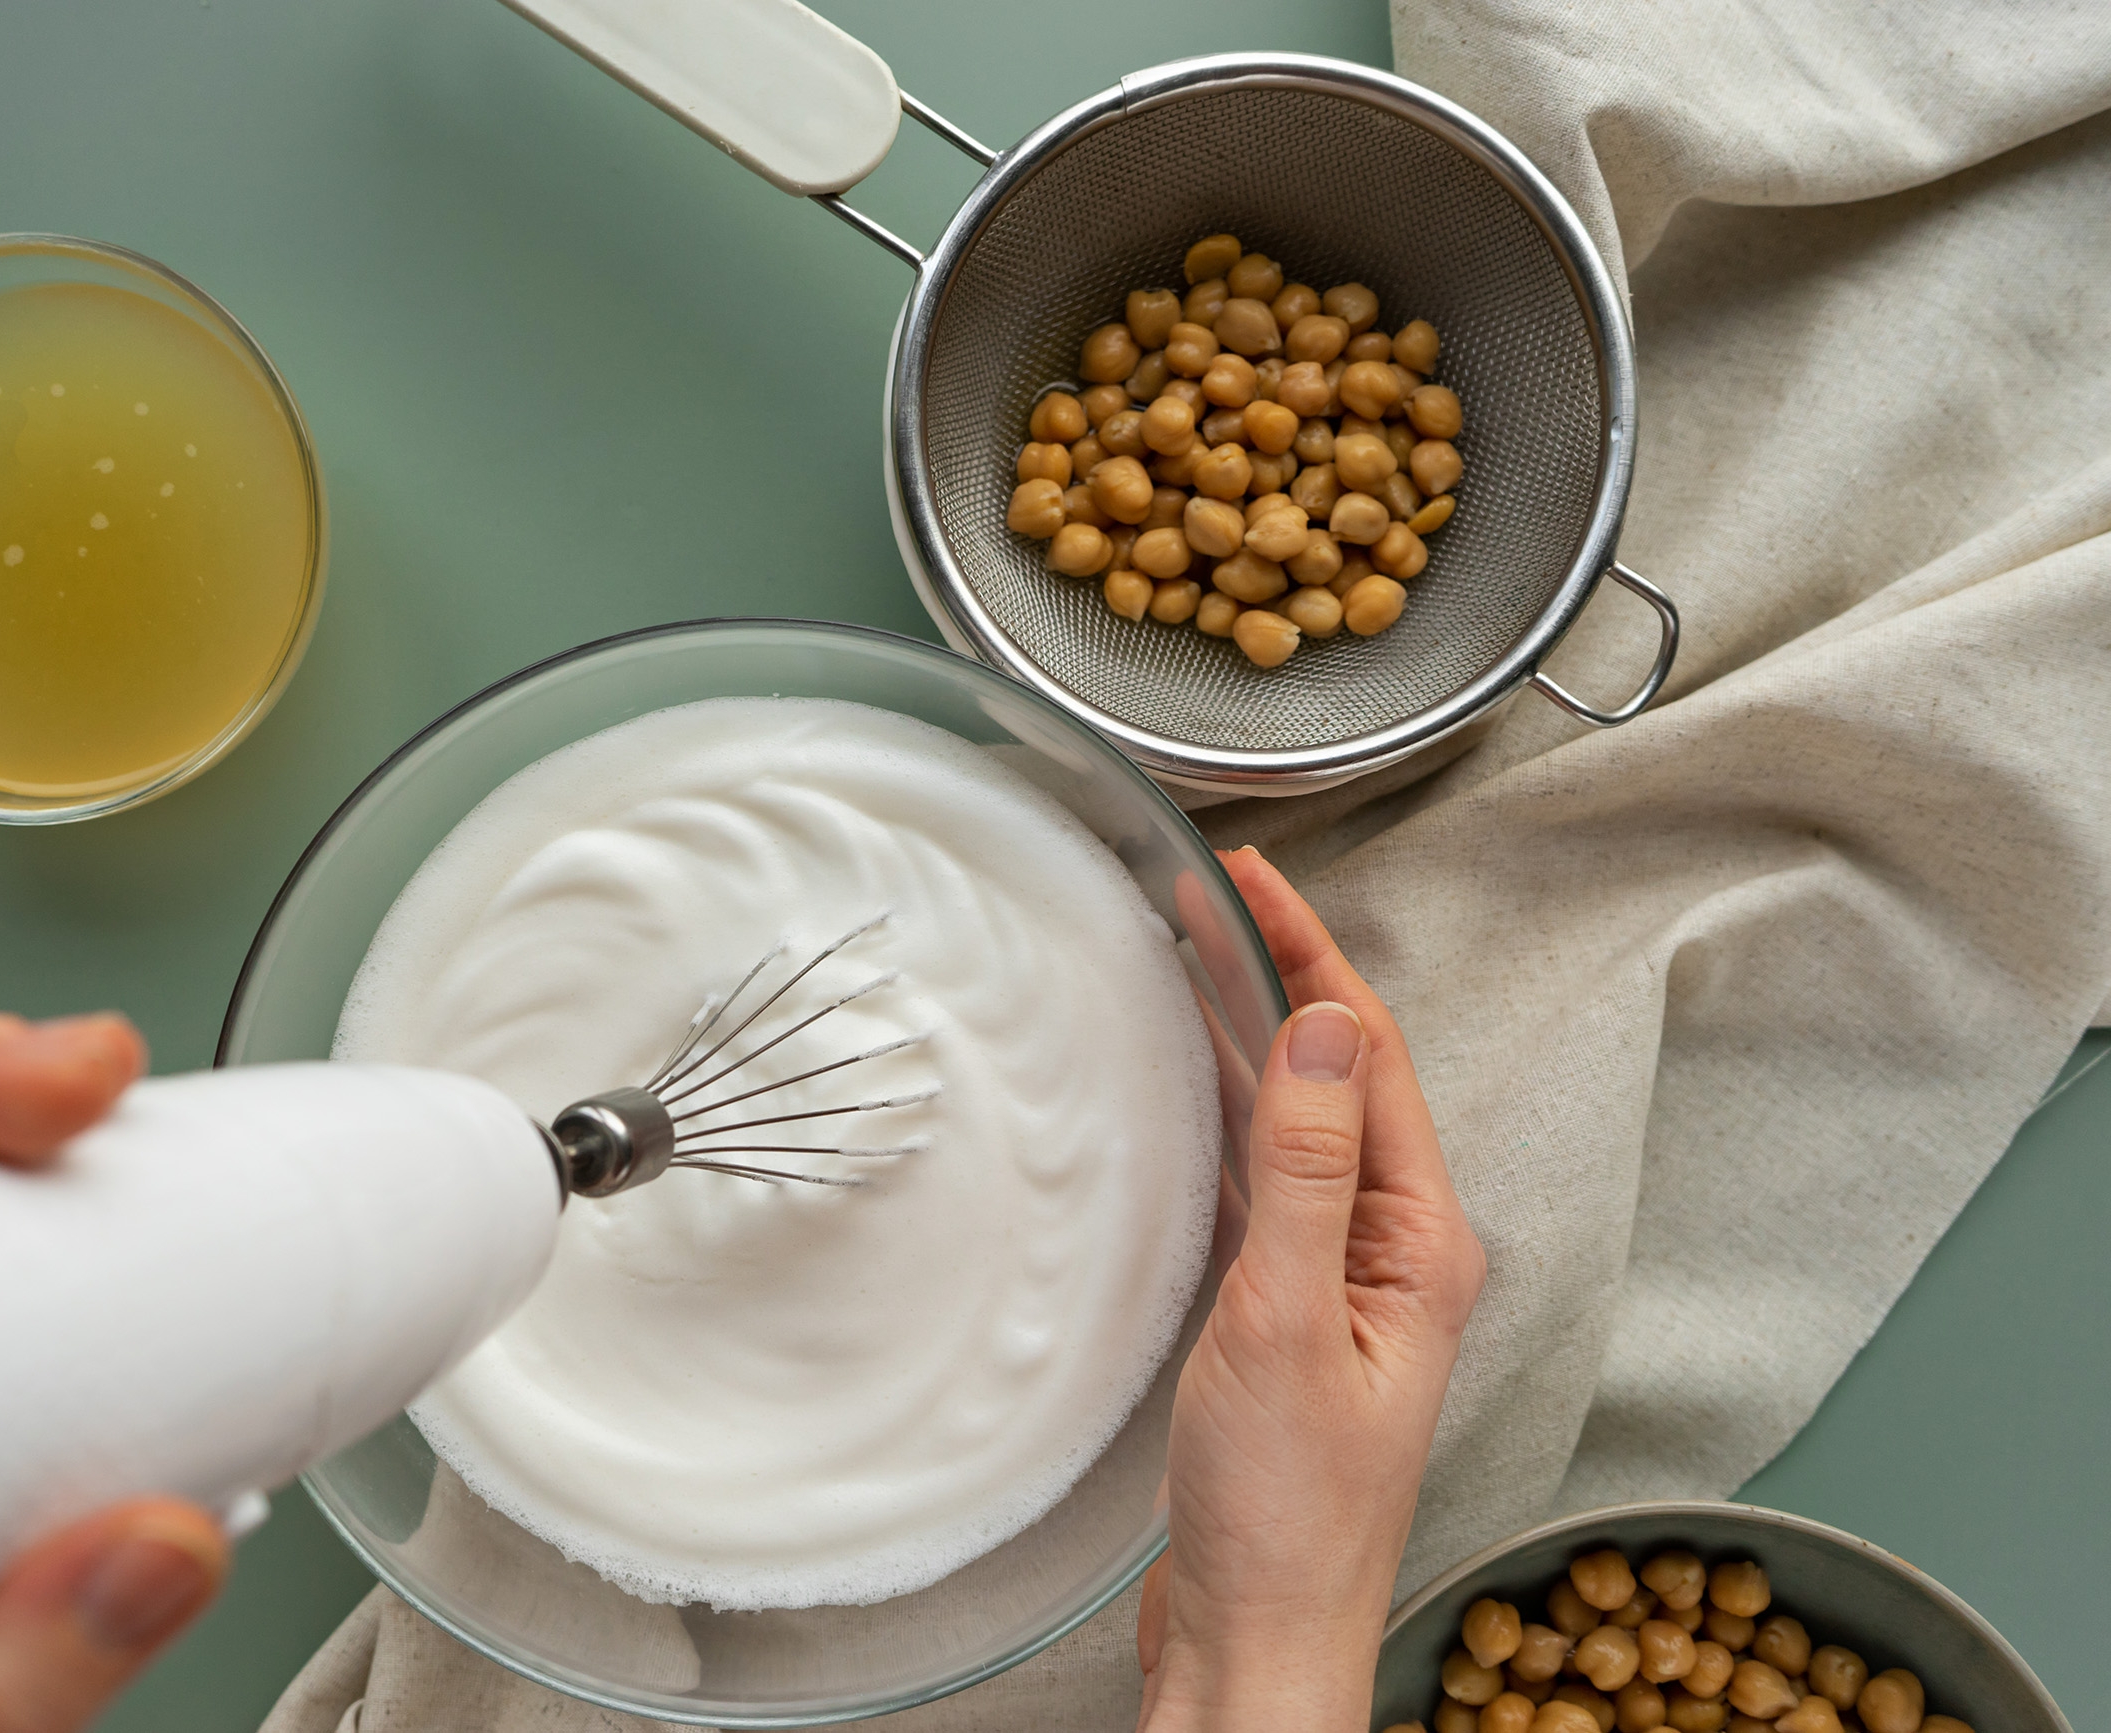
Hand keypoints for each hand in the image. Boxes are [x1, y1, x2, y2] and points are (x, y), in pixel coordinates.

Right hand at [1138, 849, 1484, 1732]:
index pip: (1371, 1057)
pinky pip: (1266, 1179)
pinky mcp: (1290, 1315)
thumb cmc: (1281, 1513)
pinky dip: (1227, 1114)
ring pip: (1299, 1122)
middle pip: (1340, 1077)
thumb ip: (1309, 1172)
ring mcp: (1345, 1283)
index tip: (1250, 878)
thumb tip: (1329, 1031)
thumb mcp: (1285, 1322)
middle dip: (1277, 973)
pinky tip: (1194, 1088)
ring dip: (1248, 1034)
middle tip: (1206, 892)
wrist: (1255, 1637)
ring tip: (1190, 957)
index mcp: (1421, 1244)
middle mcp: (1395, 1253)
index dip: (1309, 953)